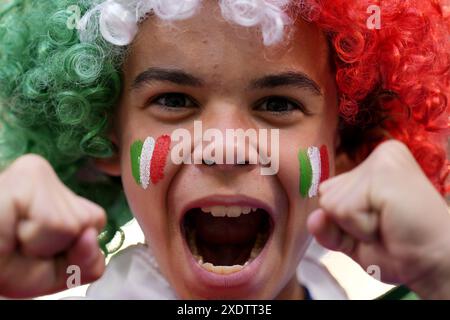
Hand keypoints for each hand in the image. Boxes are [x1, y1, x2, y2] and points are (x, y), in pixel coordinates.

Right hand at [0, 155, 105, 297]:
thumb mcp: (46, 273)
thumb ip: (82, 261)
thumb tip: (91, 236)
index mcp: (50, 194)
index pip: (94, 224)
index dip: (70, 249)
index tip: (32, 249)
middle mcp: (48, 175)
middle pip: (91, 222)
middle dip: (58, 248)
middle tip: (18, 244)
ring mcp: (40, 170)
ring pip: (77, 224)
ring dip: (45, 247)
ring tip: (10, 237)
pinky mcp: (30, 172)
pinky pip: (58, 223)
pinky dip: (36, 241)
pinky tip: (8, 228)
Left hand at [307, 140, 449, 298]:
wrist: (437, 265)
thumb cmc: (400, 249)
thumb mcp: (353, 239)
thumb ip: (328, 228)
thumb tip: (313, 218)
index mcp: (375, 164)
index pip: (328, 191)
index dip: (345, 220)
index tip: (379, 224)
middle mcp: (379, 155)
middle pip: (326, 194)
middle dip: (348, 222)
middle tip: (384, 227)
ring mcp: (381, 160)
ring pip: (331, 202)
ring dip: (355, 226)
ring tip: (388, 226)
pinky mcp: (383, 173)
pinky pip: (343, 209)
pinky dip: (360, 227)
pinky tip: (389, 224)